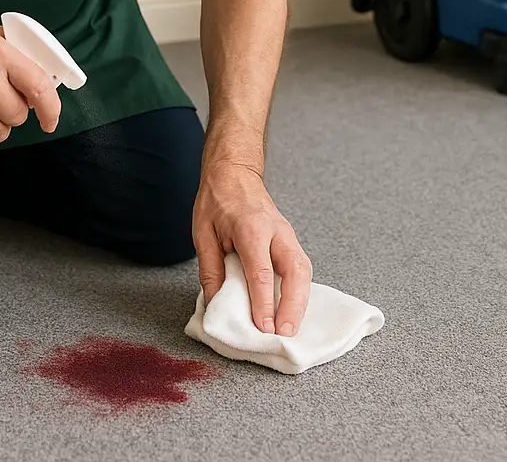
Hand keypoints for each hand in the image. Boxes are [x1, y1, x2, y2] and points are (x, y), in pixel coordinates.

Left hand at [193, 161, 310, 336]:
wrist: (234, 173)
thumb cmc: (217, 201)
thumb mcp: (203, 234)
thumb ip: (210, 271)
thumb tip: (216, 305)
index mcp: (251, 229)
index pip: (261, 272)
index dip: (264, 303)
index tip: (264, 327)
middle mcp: (276, 232)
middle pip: (295, 271)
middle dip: (294, 306)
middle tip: (285, 334)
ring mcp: (287, 235)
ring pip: (303, 271)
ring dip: (301, 302)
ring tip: (291, 329)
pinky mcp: (290, 240)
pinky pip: (300, 269)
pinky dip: (300, 292)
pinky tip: (293, 310)